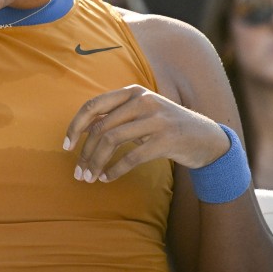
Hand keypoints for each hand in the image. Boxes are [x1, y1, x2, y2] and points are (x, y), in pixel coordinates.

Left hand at [63, 85, 229, 182]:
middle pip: (100, 128)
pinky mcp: (165, 140)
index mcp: (133, 92)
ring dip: (96, 163)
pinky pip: (131, 157)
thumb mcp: (142, 114)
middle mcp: (143, 101)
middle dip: (85, 153)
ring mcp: (155, 119)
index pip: (93, 105)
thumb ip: (116, 117)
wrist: (206, 138)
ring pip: (112, 142)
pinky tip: (107, 178)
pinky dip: (115, 170)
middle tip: (78, 172)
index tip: (66, 146)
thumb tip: (84, 129)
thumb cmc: (166, 127)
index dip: (75, 126)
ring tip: (89, 178)